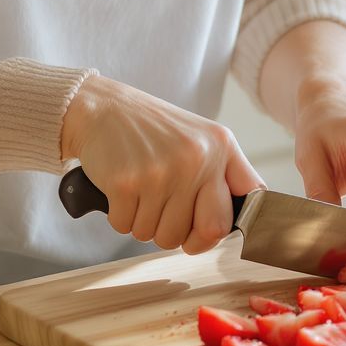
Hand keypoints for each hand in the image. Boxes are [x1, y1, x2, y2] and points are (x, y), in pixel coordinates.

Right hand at [60, 76, 265, 253]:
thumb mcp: (201, 139)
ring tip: (142, 191)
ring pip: (161, 237)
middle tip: (166, 214)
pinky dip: (121, 217)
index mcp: (221, 147)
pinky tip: (123, 189)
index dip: (220, 230)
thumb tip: (240, 222)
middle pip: (204, 233)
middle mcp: (197, 158)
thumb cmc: (154, 130)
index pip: (242, 207)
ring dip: (147, 224)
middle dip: (183, 235)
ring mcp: (162, 172)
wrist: (103, 108)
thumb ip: (225, 175)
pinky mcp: (127, 183)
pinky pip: (127, 228)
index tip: (204, 232)